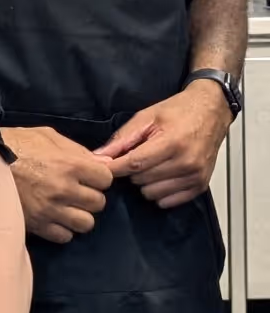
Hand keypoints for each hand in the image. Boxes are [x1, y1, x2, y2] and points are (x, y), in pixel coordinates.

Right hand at [1, 126, 113, 244]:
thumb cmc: (16, 143)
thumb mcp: (47, 135)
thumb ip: (77, 149)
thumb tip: (103, 162)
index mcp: (69, 164)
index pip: (105, 179)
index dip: (99, 177)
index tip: (89, 177)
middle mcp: (64, 189)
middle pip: (99, 203)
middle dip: (90, 196)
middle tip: (76, 191)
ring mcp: (51, 210)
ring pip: (86, 224)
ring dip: (79, 215)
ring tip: (67, 206)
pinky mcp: (37, 225)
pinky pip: (65, 236)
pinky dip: (62, 229)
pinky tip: (54, 217)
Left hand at [94, 82, 232, 208]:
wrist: (211, 111)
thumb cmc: (178, 110)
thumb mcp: (147, 117)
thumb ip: (123, 138)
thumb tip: (101, 156)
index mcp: (171, 142)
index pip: (135, 164)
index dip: (114, 168)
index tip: (102, 167)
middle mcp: (185, 163)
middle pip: (141, 179)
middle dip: (131, 170)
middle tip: (135, 156)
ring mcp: (195, 177)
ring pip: (152, 193)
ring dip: (145, 182)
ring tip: (150, 164)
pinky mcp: (200, 186)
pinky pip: (168, 201)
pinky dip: (159, 192)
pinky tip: (160, 176)